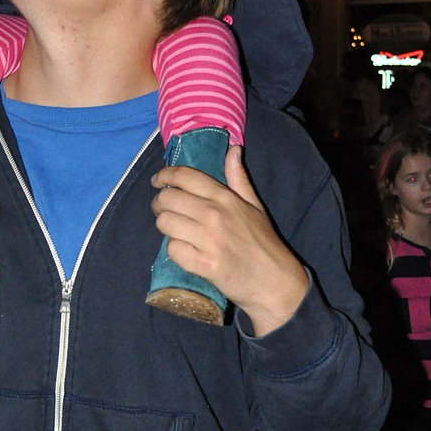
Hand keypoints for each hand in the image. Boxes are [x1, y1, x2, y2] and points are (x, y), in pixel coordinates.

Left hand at [150, 145, 309, 335]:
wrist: (273, 281)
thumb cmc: (263, 242)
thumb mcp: (254, 206)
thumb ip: (239, 178)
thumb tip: (233, 149)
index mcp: (225, 198)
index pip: (185, 177)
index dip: (165, 175)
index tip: (157, 181)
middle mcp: (214, 215)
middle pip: (168, 199)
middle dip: (159, 203)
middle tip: (162, 209)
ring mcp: (208, 240)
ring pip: (165, 223)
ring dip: (165, 226)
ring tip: (173, 230)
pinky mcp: (203, 264)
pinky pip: (172, 250)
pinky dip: (174, 250)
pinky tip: (184, 250)